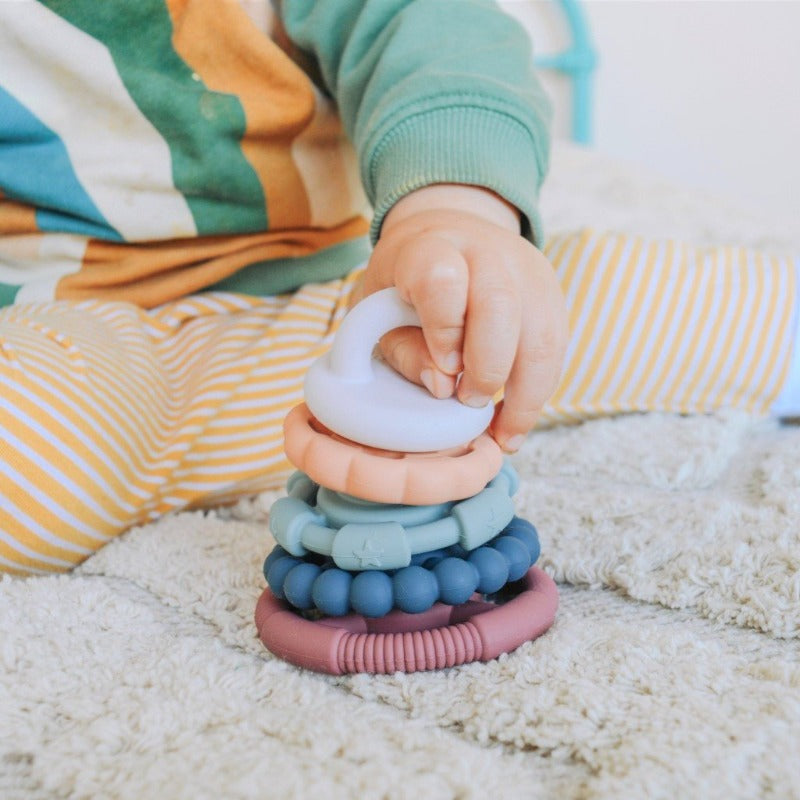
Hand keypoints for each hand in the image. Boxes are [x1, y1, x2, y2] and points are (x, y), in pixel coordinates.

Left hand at [358, 183, 568, 451]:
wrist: (449, 235)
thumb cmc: (404, 286)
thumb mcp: (378, 313)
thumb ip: (403, 351)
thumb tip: (444, 388)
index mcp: (430, 247)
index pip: (443, 282)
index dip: (444, 331)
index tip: (443, 368)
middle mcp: (485, 252)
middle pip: (501, 305)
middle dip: (487, 368)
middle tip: (468, 401)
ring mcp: (526, 272)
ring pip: (542, 335)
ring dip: (524, 396)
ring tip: (501, 434)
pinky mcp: (551, 296)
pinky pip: (557, 351)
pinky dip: (538, 394)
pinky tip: (514, 420)